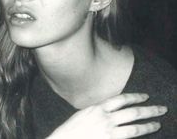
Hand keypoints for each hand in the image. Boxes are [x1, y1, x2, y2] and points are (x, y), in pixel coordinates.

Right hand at [47, 93, 166, 138]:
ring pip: (134, 127)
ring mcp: (109, 131)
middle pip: (132, 112)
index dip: (135, 97)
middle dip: (148, 109)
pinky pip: (127, 138)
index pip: (121, 99)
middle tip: (161, 108)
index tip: (145, 96)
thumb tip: (111, 110)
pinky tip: (144, 135)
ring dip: (148, 125)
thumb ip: (99, 111)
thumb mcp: (85, 113)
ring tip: (157, 123)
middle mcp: (106, 117)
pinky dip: (138, 136)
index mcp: (98, 107)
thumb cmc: (72, 129)